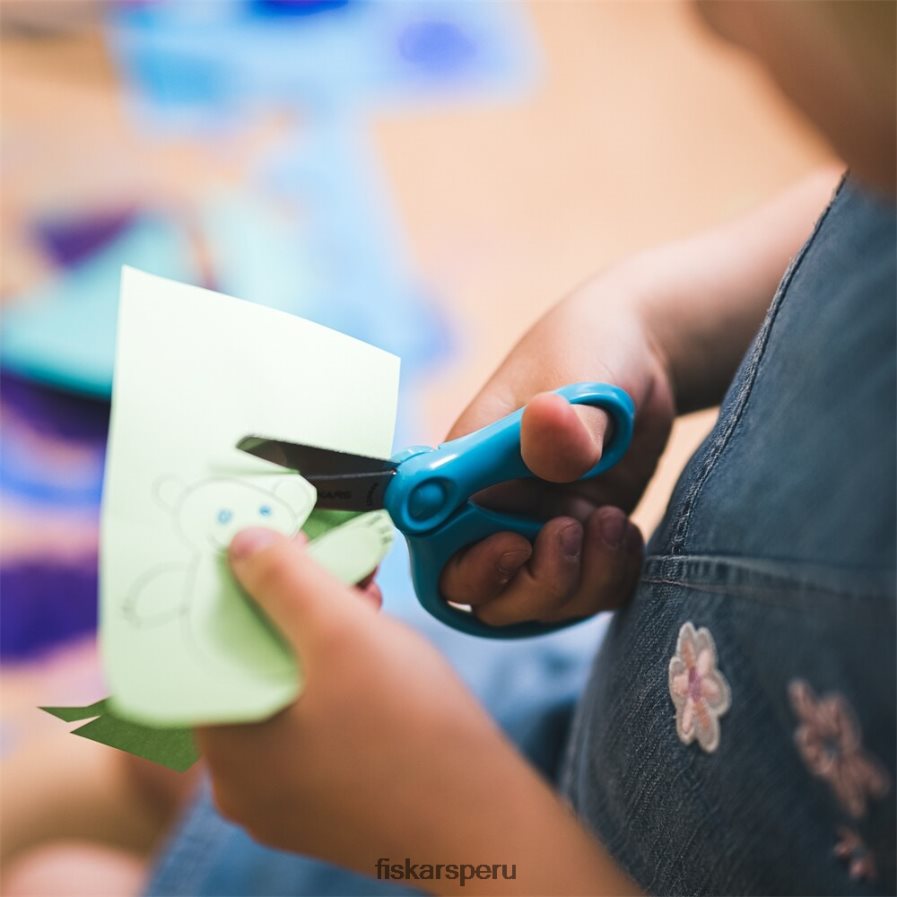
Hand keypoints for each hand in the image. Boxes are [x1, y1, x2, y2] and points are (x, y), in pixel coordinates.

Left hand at [198, 529, 639, 895]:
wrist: (488, 824)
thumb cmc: (415, 733)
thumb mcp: (343, 632)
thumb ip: (284, 579)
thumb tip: (241, 543)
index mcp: (229, 749)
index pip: (206, 648)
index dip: (241, 590)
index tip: (278, 554)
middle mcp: (244, 783)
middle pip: (251, 666)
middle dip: (293, 609)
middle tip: (338, 576)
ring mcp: (286, 798)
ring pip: (287, 692)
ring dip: (321, 640)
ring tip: (369, 610)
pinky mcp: (327, 800)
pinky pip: (313, 724)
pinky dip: (336, 681)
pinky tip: (376, 658)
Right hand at [440, 268, 675, 626]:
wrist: (640, 358)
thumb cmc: (588, 351)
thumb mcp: (577, 377)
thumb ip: (564, 420)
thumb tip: (544, 425)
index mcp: (468, 473)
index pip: (439, 547)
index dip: (473, 566)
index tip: (517, 542)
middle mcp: (497, 511)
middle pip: (491, 595)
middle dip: (537, 586)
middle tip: (572, 530)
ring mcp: (541, 529)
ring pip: (543, 604)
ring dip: (582, 582)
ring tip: (612, 523)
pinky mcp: (582, 541)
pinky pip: (589, 593)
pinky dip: (611, 579)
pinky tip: (626, 534)